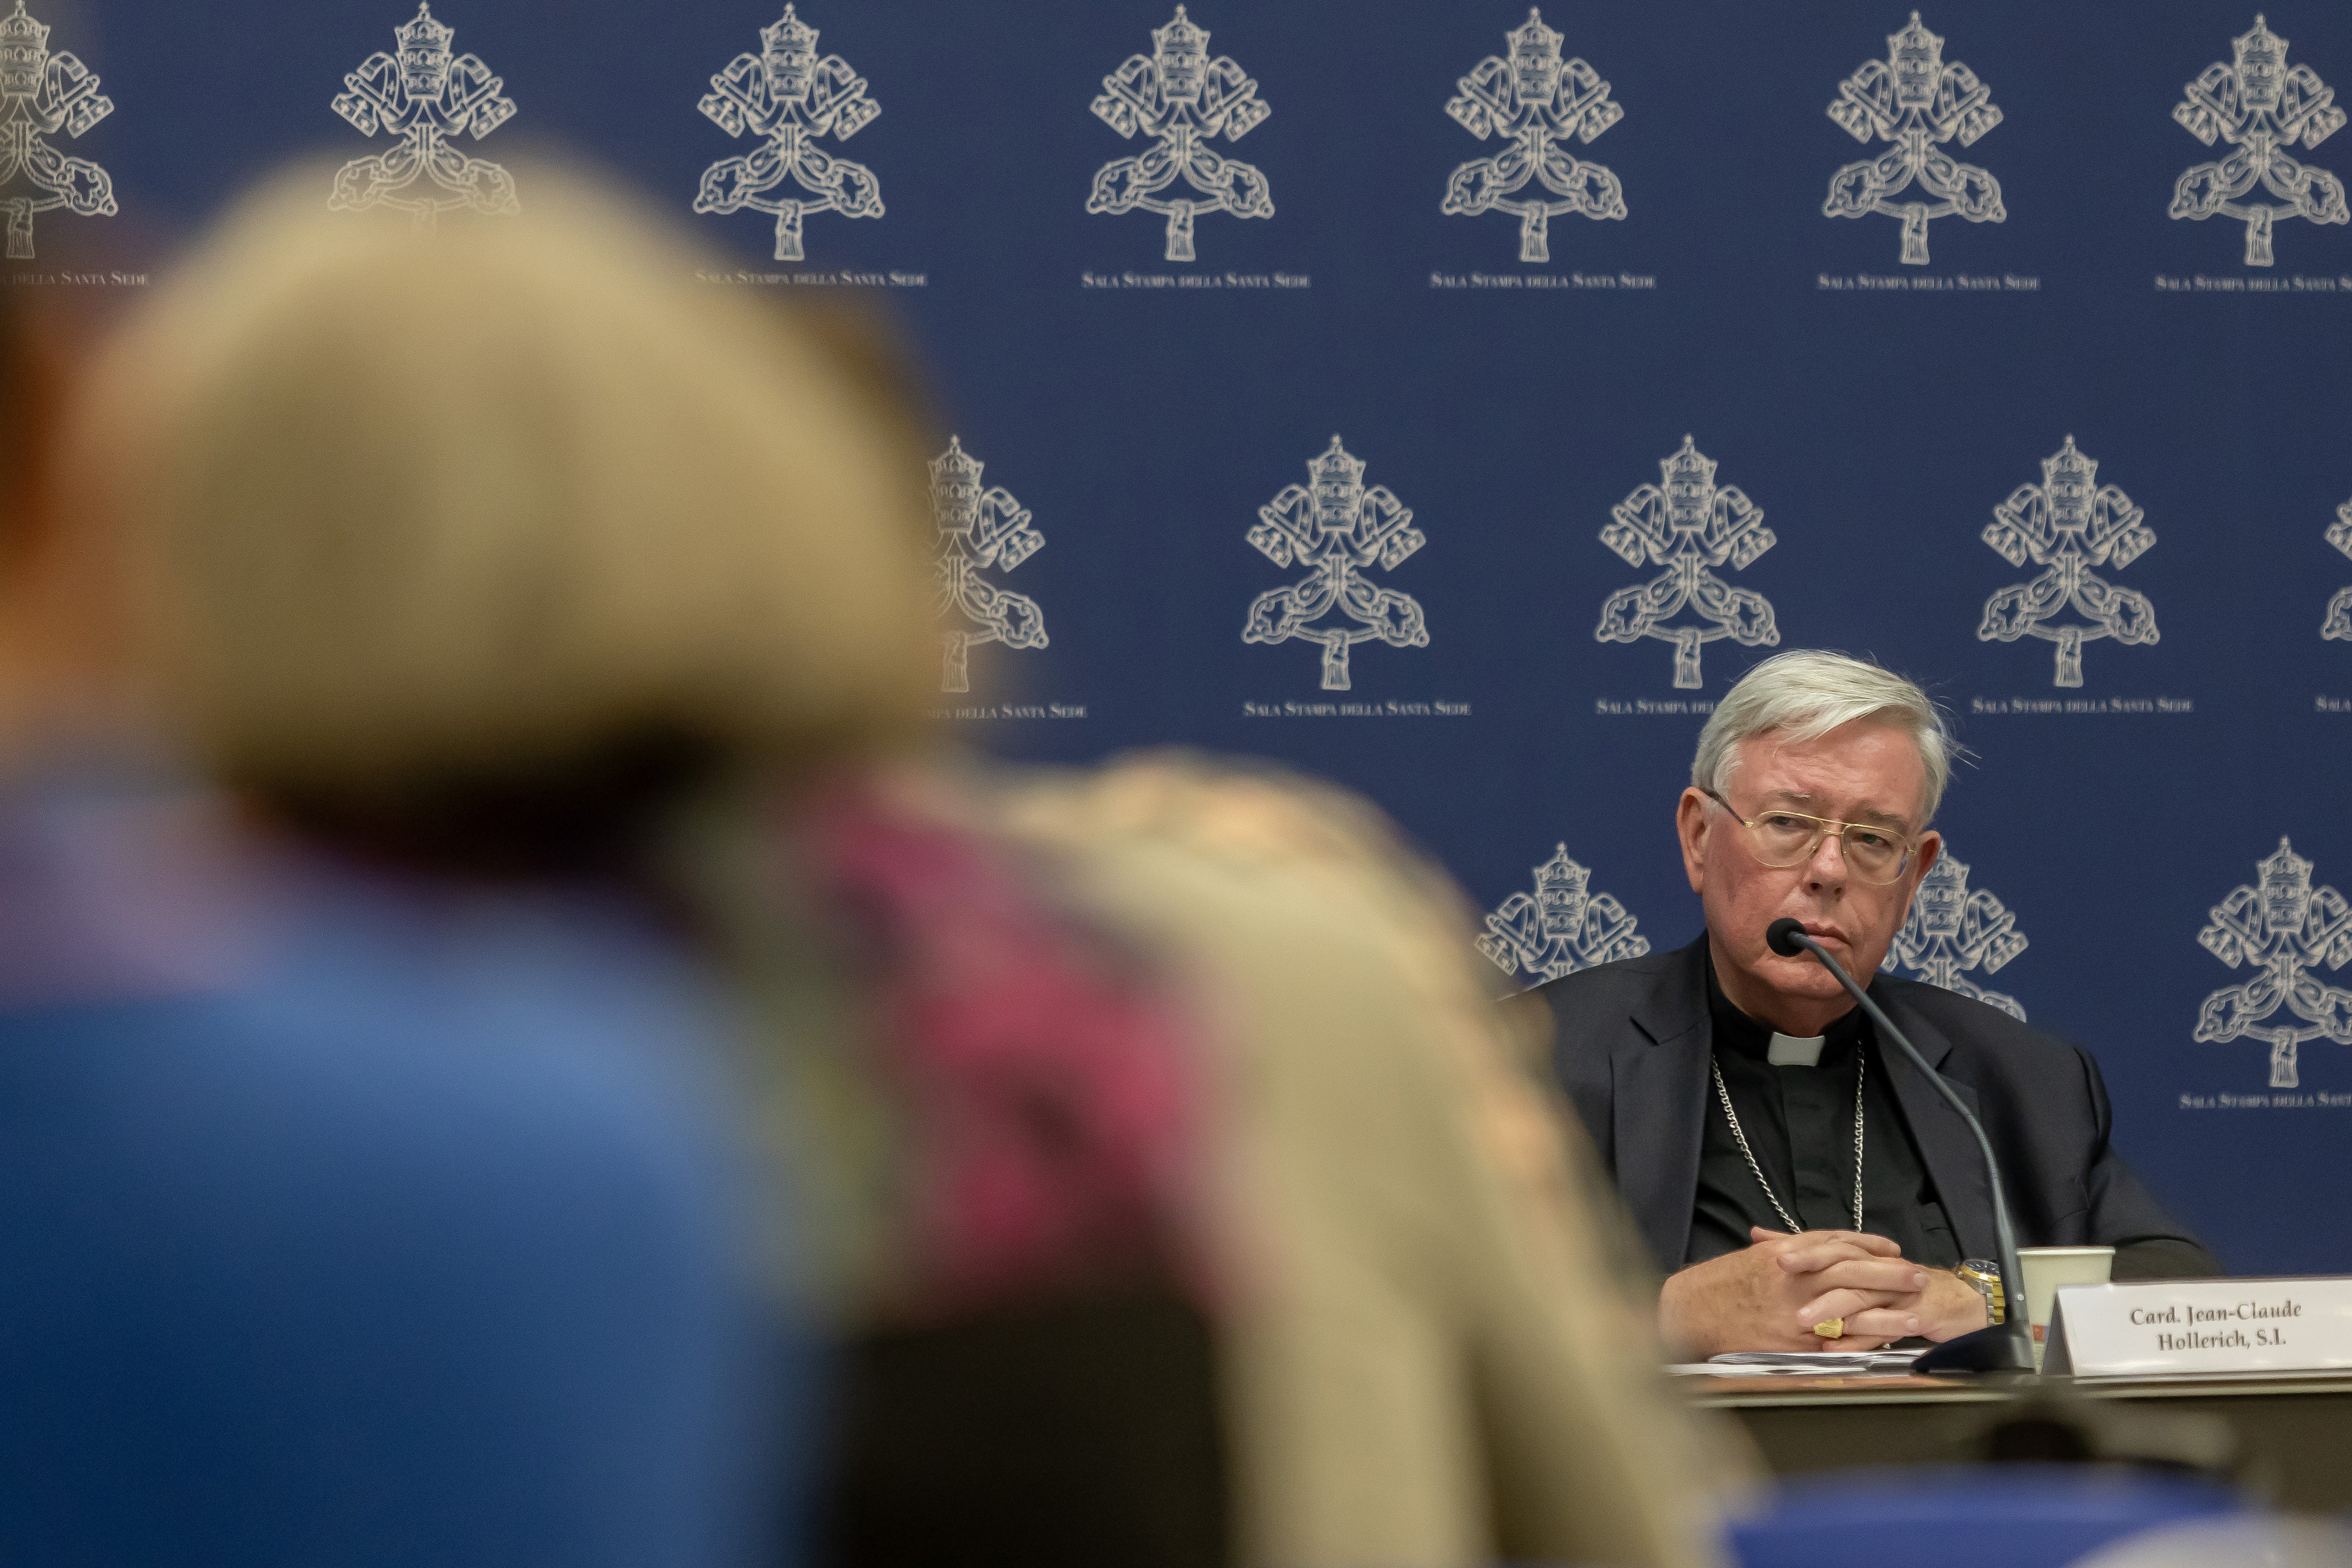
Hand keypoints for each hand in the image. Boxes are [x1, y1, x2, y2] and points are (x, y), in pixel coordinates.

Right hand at [1660, 1227, 1933, 1355]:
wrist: (1689, 1314)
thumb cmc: (1718, 1285)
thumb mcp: (1753, 1258)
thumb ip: (1788, 1248)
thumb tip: (1821, 1246)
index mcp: (1784, 1254)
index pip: (1836, 1244)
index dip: (1868, 1245)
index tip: (1892, 1249)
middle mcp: (1792, 1280)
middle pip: (1851, 1271)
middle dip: (1888, 1273)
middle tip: (1917, 1275)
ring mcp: (1795, 1314)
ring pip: (1851, 1307)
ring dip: (1887, 1310)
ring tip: (1916, 1311)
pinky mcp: (1794, 1345)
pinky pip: (1837, 1342)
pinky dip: (1863, 1341)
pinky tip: (1886, 1342)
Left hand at [1781, 1229, 1985, 1346]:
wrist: (1955, 1303)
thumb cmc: (1897, 1289)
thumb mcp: (1858, 1271)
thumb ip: (1811, 1257)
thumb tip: (1762, 1238)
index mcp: (1865, 1257)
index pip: (1832, 1244)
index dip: (1803, 1245)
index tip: (1770, 1249)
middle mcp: (1880, 1269)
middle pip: (1844, 1262)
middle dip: (1812, 1265)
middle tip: (1781, 1270)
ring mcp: (1898, 1293)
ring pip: (1861, 1297)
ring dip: (1830, 1308)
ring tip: (1801, 1319)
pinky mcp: (1915, 1316)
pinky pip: (1884, 1328)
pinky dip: (1859, 1339)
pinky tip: (1835, 1349)